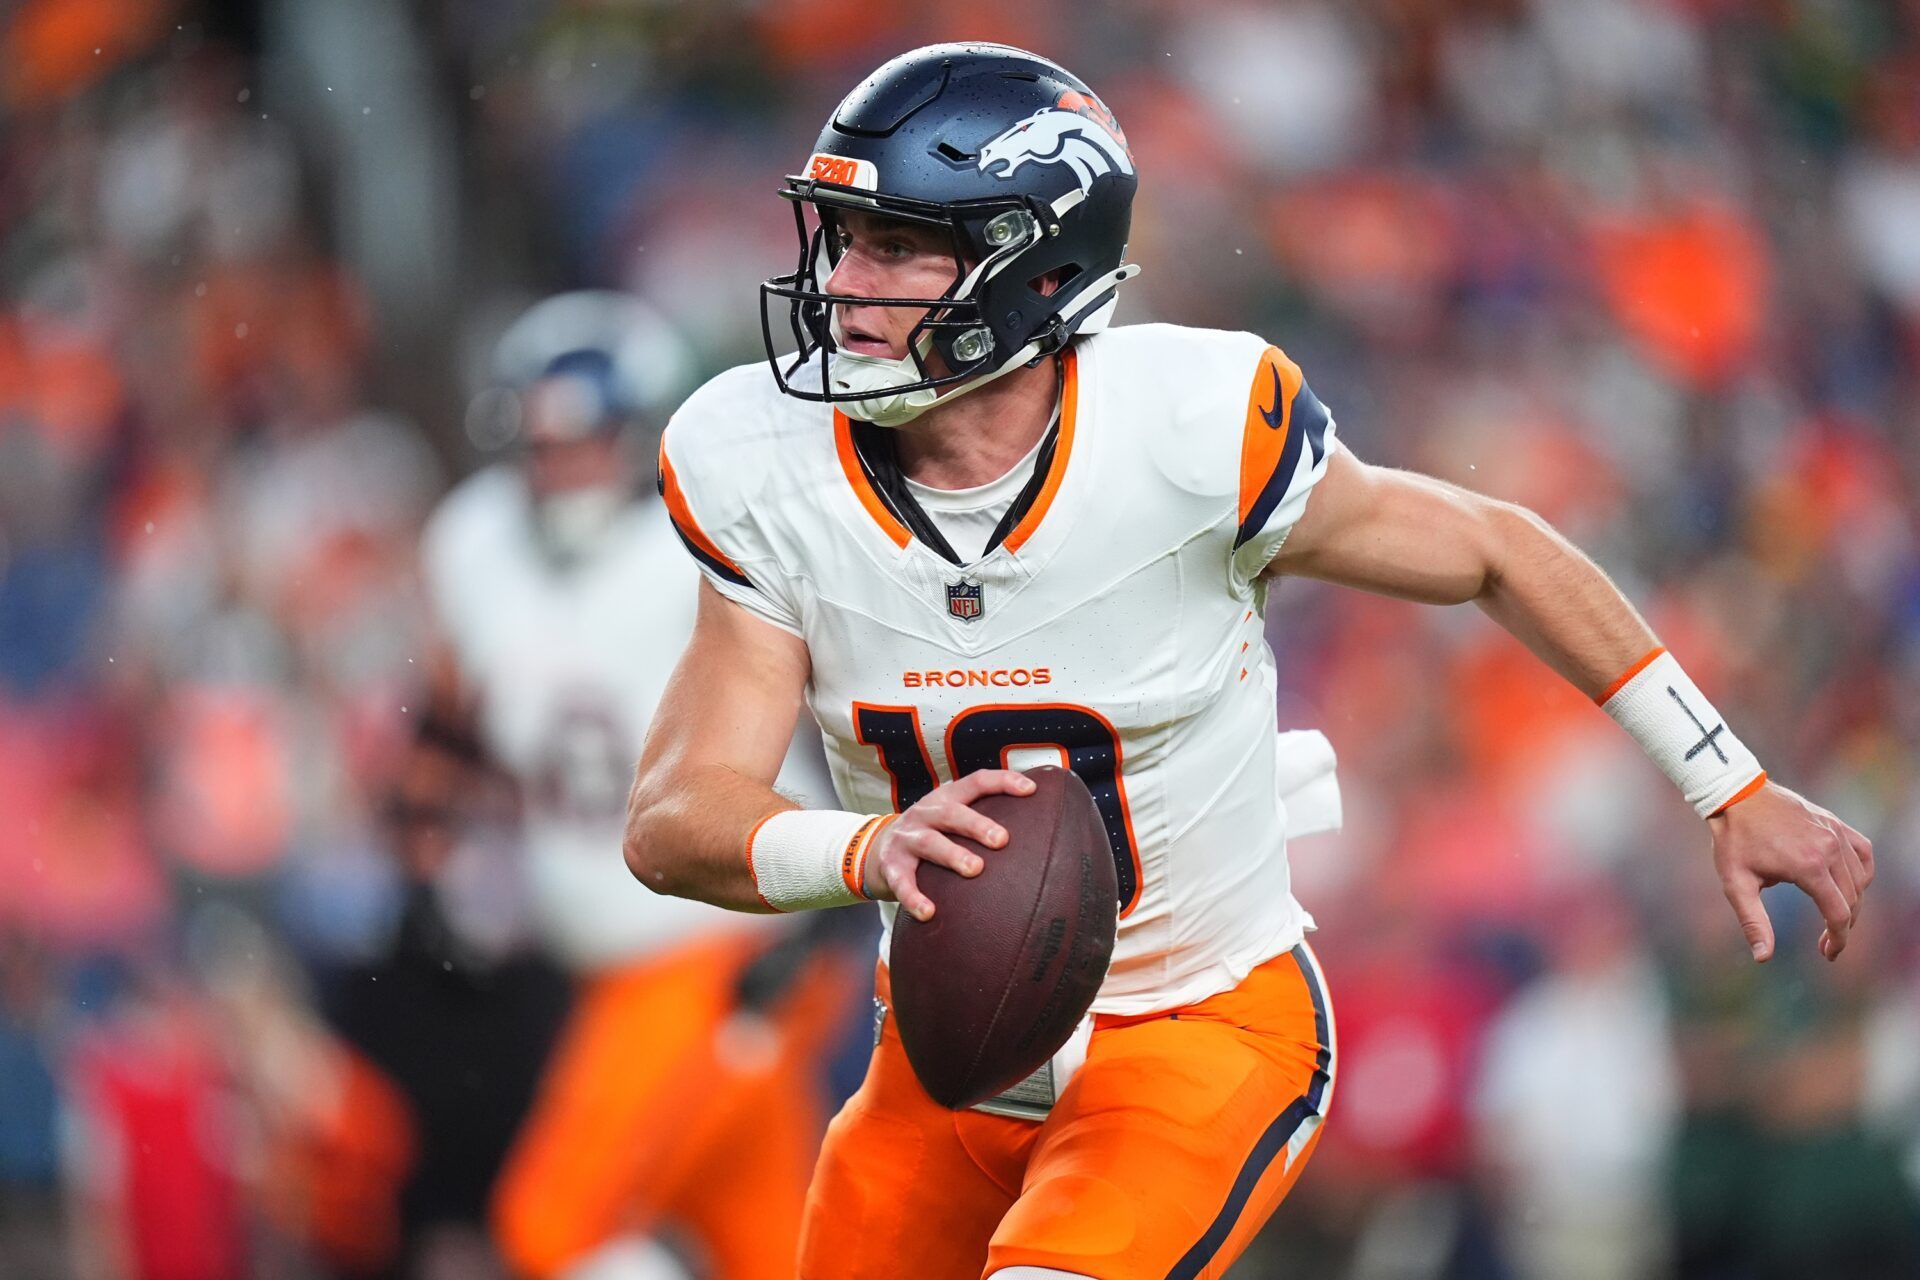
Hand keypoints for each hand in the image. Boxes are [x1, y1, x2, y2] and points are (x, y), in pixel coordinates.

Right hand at [864, 770, 1035, 920]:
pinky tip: (929, 912)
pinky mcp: (890, 866)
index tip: (1032, 790)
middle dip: (977, 824)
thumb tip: (1044, 835)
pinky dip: (914, 897)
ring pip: (929, 843)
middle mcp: (925, 813)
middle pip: (951, 812)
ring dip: (952, 855)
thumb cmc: (931, 836)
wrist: (875, 850)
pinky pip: (902, 882)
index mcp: (946, 798)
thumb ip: (983, 821)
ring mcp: (906, 838)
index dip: (1003, 782)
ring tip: (975, 870)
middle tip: (1003, 840)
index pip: (976, 782)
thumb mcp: (951, 821)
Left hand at [1709, 781, 1872, 962]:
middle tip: (1826, 943)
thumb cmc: (1733, 840)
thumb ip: (1753, 921)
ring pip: (1860, 879)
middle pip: (1852, 900)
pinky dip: (1862, 872)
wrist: (1736, 795)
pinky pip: (1863, 853)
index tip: (1828, 954)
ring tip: (1834, 918)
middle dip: (1843, 926)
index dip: (1838, 940)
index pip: (1838, 914)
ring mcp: (1835, 834)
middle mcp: (1830, 849)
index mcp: (1808, 867)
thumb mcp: (1735, 884)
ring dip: (1852, 902)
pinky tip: (1849, 884)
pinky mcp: (1835, 823)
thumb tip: (1763, 957)